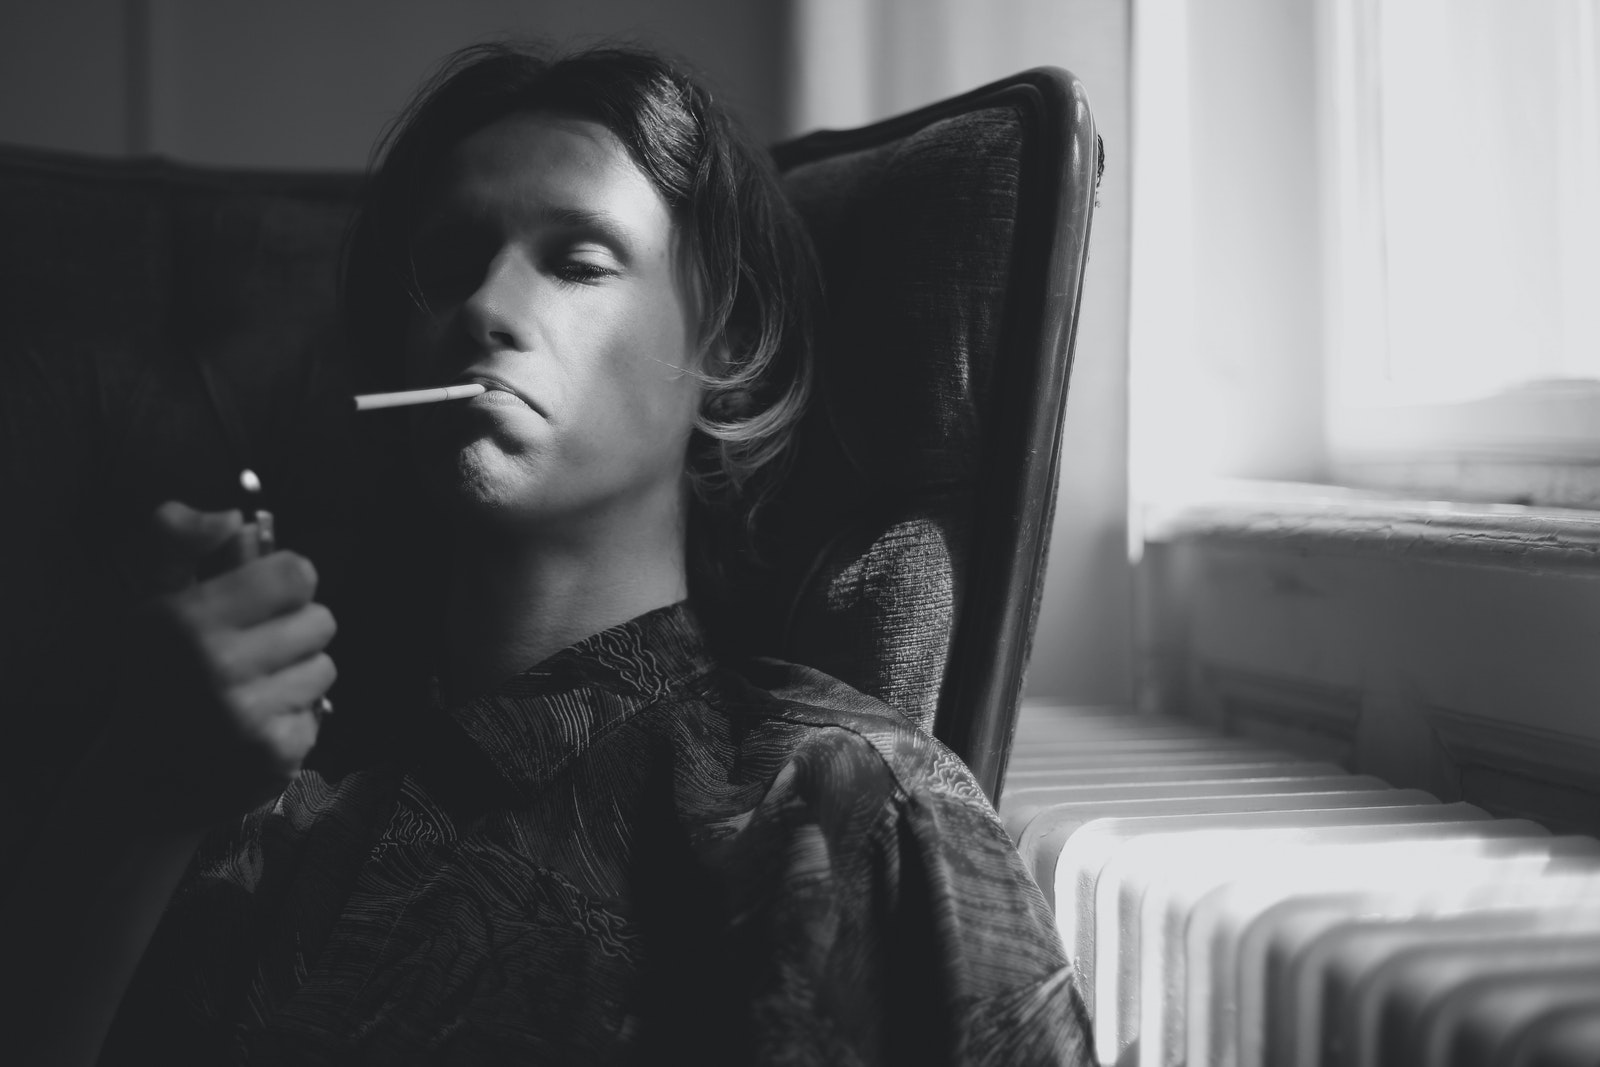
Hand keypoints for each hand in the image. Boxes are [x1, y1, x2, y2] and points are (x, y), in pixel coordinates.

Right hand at [108, 501, 337, 826]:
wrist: (141, 778)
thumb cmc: (159, 673)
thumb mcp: (156, 599)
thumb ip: (183, 541)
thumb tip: (236, 517)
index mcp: (188, 617)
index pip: (296, 573)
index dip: (286, 585)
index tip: (261, 603)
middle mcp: (217, 664)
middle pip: (322, 620)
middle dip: (294, 632)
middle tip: (254, 653)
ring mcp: (248, 714)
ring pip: (325, 667)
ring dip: (298, 675)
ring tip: (254, 690)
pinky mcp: (274, 753)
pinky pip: (320, 713)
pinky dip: (294, 718)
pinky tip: (256, 727)